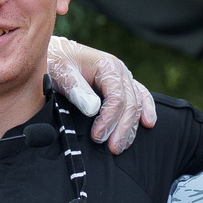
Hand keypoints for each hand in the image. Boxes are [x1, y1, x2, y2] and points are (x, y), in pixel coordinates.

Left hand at [46, 37, 157, 153]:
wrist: (53, 55)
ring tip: (121, 146)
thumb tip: (93, 108)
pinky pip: (140, 97)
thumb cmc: (55, 62)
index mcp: (107, 65)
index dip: (109, 119)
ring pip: (137, 103)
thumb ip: (76, 89)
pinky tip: (148, 123)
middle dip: (122, 128)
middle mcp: (119, 71)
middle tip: (112, 148)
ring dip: (131, 127)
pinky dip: (146, 110)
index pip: (117, 97)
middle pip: (131, 103)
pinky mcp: (121, 86)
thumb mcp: (61, 73)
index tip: (97, 137)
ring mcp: (122, 78)